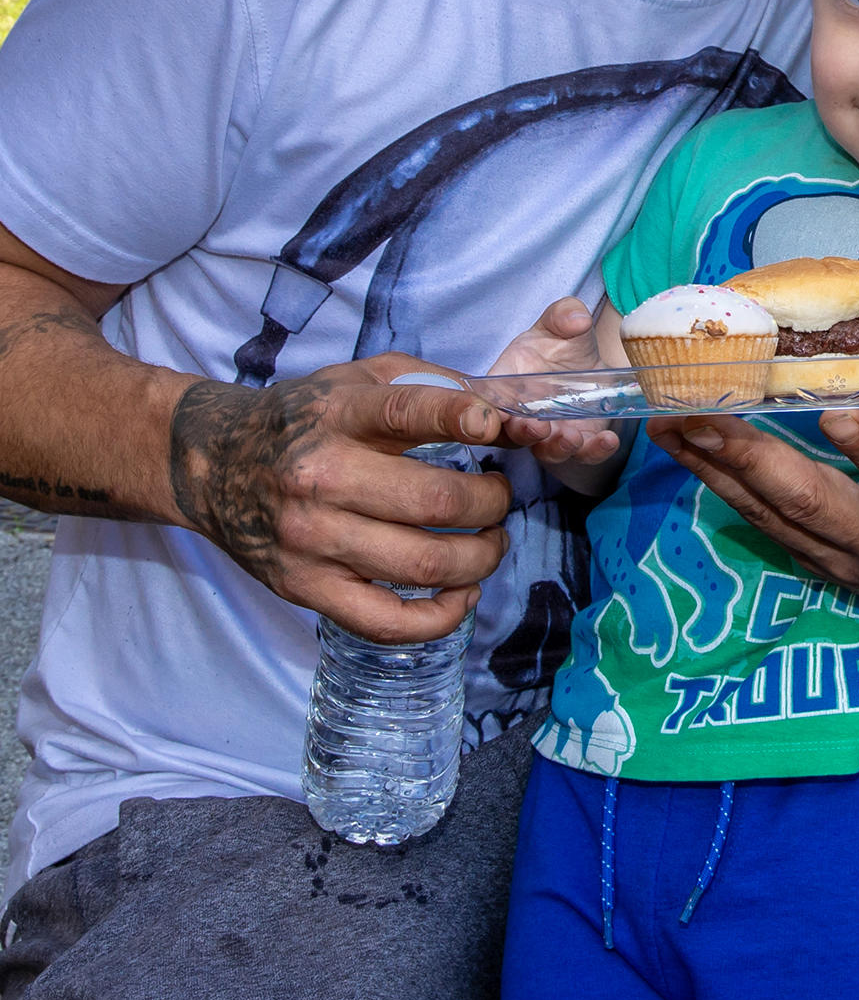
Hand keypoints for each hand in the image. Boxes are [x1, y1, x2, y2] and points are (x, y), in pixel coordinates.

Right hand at [167, 357, 516, 642]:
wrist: (210, 463)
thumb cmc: (303, 419)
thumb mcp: (359, 378)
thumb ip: (433, 385)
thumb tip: (507, 416)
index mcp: (338, 416)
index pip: (407, 412)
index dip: (462, 417)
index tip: (496, 427)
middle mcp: (321, 478)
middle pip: (434, 502)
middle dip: (492, 503)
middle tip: (500, 497)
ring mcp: (310, 539)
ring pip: (423, 564)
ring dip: (480, 557)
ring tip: (490, 541)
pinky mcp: (304, 588)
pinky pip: (385, 621)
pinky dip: (439, 617)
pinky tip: (462, 593)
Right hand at [483, 297, 619, 471]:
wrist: (588, 362)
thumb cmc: (559, 343)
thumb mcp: (560, 322)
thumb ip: (563, 315)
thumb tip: (575, 318)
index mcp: (506, 383)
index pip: (489, 403)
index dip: (489, 413)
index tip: (499, 415)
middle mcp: (522, 415)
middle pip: (513, 434)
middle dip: (524, 434)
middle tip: (538, 427)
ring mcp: (551, 432)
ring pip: (547, 451)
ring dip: (557, 448)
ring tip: (572, 438)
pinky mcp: (580, 440)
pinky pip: (585, 454)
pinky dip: (595, 451)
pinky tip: (608, 440)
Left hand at [646, 405, 858, 621]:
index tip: (838, 414)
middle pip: (816, 504)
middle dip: (750, 456)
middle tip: (699, 410)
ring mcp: (854, 566)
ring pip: (777, 518)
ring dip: (719, 470)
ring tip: (671, 424)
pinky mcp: (830, 570)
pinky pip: (770, 528)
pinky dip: (728, 490)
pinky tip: (692, 456)